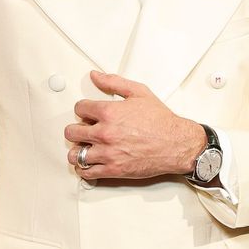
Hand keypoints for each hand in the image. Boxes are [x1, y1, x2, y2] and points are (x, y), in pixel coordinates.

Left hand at [65, 71, 205, 181]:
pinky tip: (88, 164)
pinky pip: (87, 172)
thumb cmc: (161, 121)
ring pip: (76, 155)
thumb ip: (114, 83)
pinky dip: (84, 169)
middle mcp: (105, 133)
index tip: (87, 114)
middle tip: (83, 131)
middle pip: (72, 132)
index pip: (79, 109)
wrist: (176, 144)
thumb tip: (95, 76)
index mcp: (109, 112)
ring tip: (84, 149)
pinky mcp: (113, 169)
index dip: (82, 110)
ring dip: (77, 151)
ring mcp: (108, 153)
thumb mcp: (139, 92)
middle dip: (76, 130)